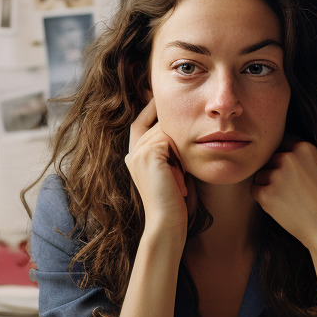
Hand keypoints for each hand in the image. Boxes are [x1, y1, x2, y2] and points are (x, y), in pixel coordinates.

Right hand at [126, 98, 193, 236]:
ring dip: (180, 150)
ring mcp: (138, 152)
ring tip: (177, 180)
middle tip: (179, 164)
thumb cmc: (174, 200)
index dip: (150, 107)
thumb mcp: (171, 170)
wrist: (167, 221)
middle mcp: (132, 151)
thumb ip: (170, 149)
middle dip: (175, 133)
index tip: (159, 95)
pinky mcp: (148, 154)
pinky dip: (179, 156)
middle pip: (158, 124)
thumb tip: (183, 126)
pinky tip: (177, 179)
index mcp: (134, 155)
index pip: (140, 121)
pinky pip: (169, 138)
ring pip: (166, 130)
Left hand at [251, 139, 316, 255]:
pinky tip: (281, 207)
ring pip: (260, 175)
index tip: (284, 168)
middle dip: (274, 172)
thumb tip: (277, 152)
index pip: (281, 143)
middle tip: (289, 190)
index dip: (281, 156)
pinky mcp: (266, 194)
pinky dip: (263, 198)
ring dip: (267, 185)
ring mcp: (277, 175)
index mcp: (304, 148)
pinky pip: (255, 190)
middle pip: (269, 159)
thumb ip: (299, 158)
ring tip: (288, 199)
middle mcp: (289, 157)